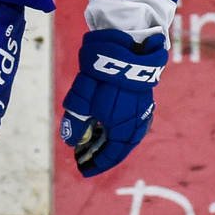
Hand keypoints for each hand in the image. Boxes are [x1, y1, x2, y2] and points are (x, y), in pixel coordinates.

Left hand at [60, 29, 167, 177]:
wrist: (127, 45)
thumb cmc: (102, 73)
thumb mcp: (82, 99)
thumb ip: (76, 123)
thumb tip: (71, 141)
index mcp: (123, 128)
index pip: (110, 155)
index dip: (96, 164)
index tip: (82, 170)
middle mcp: (137, 123)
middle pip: (119, 148)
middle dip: (100, 154)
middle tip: (83, 157)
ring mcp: (142, 111)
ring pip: (126, 136)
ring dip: (109, 143)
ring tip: (92, 142)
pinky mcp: (143, 100)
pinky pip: (131, 124)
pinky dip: (118, 131)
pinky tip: (107, 126)